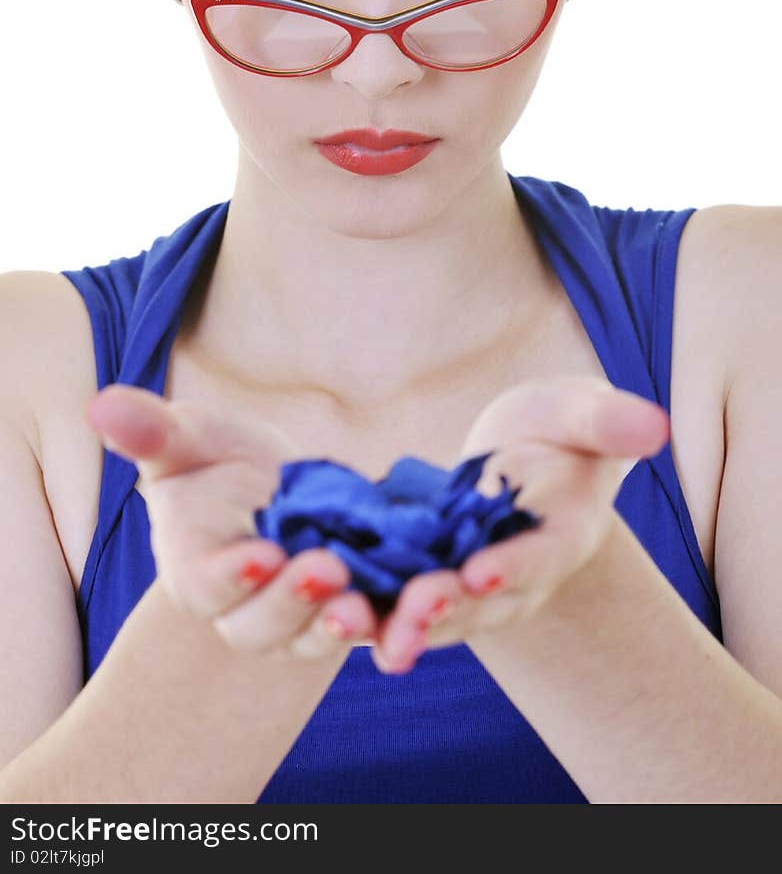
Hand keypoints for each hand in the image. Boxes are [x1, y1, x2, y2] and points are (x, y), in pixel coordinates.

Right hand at [84, 384, 382, 658]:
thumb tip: (99, 405)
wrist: (280, 492)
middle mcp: (246, 609)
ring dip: (340, 626)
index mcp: (198, 570)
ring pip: (316, 638)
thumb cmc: (218, 464)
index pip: (207, 584)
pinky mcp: (354, 612)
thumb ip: (150, 432)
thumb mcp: (189, 439)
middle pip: (262, 626)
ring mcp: (301, 621)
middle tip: (326, 570)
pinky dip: (394, 630)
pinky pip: (374, 632)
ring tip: (364, 603)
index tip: (261, 552)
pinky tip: (419, 609)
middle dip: (292, 603)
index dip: (231, 575)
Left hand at [357, 374, 669, 672]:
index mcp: (561, 536)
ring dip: (400, 626)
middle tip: (413, 610)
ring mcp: (469, 588)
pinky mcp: (423, 581)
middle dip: (447, 609)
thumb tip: (654, 426)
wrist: (526, 460)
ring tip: (363, 630)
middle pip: (483, 604)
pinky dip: (366, 613)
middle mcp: (516, 577)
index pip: (540, 557)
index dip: (513, 567)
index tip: (481, 572)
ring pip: (435, 617)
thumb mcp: (579, 413)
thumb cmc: (560, 431)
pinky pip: (394, 605)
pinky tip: (330, 616)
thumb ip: (607, 421)